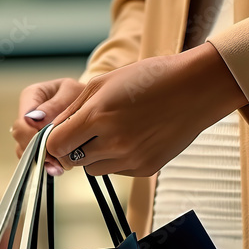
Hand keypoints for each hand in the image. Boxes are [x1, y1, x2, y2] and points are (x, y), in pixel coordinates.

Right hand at [11, 77, 86, 175]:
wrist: (91, 103)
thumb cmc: (80, 94)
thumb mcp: (72, 92)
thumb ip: (55, 105)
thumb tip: (35, 119)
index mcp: (31, 96)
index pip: (22, 120)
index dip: (32, 135)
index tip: (50, 144)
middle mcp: (26, 114)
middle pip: (20, 137)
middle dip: (36, 150)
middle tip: (55, 158)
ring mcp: (29, 131)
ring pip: (24, 150)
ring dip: (40, 160)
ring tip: (58, 165)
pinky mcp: (36, 144)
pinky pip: (33, 157)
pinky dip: (44, 164)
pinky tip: (57, 167)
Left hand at [45, 42, 248, 176]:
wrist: (197, 88)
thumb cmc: (150, 78)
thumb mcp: (103, 84)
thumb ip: (72, 111)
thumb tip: (51, 132)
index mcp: (97, 117)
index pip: (54, 146)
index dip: (52, 141)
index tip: (59, 134)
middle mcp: (112, 142)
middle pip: (72, 159)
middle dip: (73, 147)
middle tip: (90, 129)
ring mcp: (130, 158)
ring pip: (92, 168)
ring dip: (94, 154)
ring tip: (114, 130)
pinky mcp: (145, 169)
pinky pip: (116, 170)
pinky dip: (116, 158)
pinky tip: (133, 137)